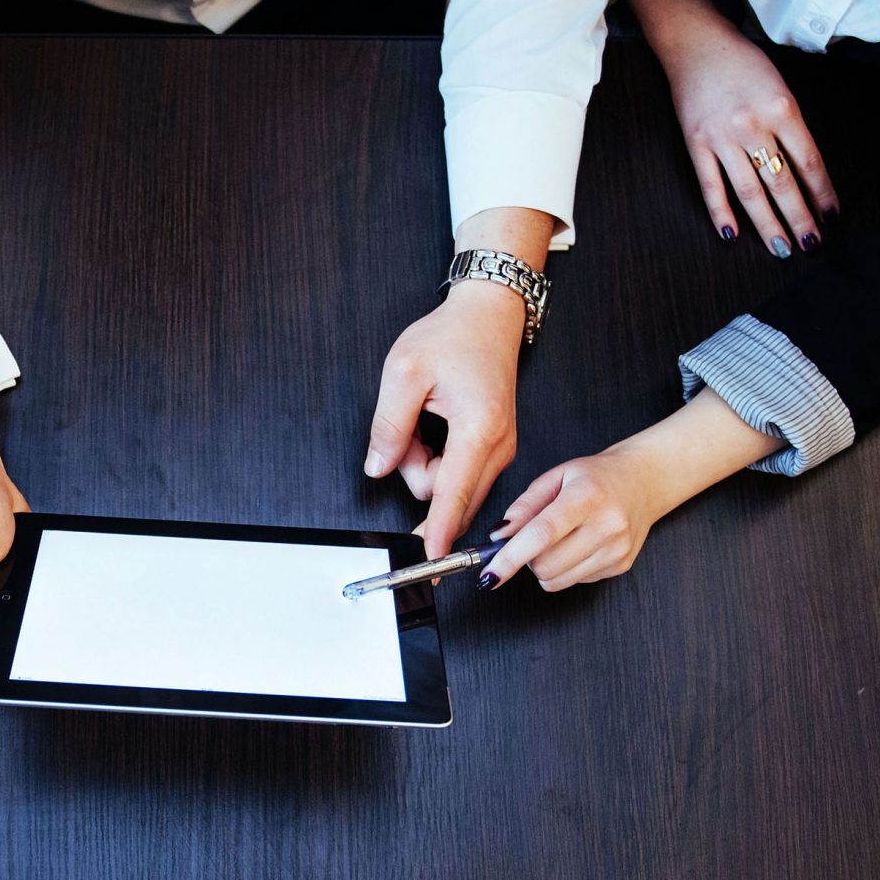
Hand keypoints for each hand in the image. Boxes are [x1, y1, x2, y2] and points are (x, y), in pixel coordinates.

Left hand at [363, 206, 553, 557]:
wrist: (490, 316)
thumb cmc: (452, 337)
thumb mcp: (403, 372)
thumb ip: (389, 427)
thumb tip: (378, 469)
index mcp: (478, 428)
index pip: (453, 495)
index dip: (439, 532)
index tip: (433, 564)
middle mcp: (498, 445)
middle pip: (447, 494)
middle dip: (417, 470)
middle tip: (410, 424)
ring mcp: (502, 449)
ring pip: (451, 485)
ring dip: (426, 462)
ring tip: (425, 416)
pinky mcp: (496, 448)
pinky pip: (460, 473)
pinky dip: (439, 457)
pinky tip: (437, 423)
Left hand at [482, 389, 784, 590]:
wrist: (644, 481)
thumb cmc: (597, 477)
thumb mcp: (556, 477)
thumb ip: (524, 506)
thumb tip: (499, 536)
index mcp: (586, 497)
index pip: (541, 535)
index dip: (510, 558)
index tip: (490, 574)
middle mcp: (606, 525)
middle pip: (546, 565)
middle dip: (527, 558)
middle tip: (534, 538)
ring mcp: (616, 549)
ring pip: (558, 580)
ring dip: (546, 567)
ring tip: (559, 540)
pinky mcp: (621, 566)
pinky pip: (576, 581)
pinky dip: (567, 569)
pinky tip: (580, 545)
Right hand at [628, 0, 838, 258]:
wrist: (696, 44)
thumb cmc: (743, 63)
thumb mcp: (779, 86)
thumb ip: (791, 125)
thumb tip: (803, 172)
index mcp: (781, 107)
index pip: (809, 161)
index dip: (823, 192)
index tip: (832, 216)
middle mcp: (753, 125)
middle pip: (782, 182)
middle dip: (800, 218)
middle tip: (812, 245)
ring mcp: (722, 137)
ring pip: (749, 191)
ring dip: (767, 224)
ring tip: (781, 249)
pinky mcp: (697, 143)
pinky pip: (710, 185)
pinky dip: (721, 212)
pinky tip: (732, 234)